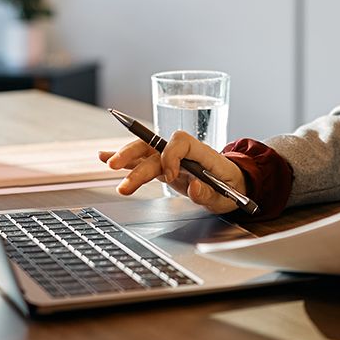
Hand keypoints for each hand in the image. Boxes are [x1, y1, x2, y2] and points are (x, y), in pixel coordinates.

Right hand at [98, 130, 248, 214]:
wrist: (233, 185)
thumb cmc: (231, 187)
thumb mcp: (226, 196)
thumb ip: (209, 192)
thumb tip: (194, 186)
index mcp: (202, 154)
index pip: (181, 142)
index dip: (171, 156)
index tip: (170, 176)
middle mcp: (184, 153)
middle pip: (156, 145)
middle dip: (135, 154)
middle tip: (117, 166)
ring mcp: (172, 160)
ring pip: (145, 152)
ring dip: (126, 157)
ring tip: (106, 161)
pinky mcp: (164, 169)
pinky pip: (143, 161)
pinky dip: (126, 160)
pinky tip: (106, 158)